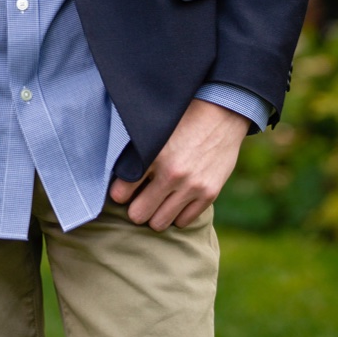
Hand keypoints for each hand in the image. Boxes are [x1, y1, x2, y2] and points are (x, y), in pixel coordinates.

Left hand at [109, 98, 248, 229]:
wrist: (222, 113)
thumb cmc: (182, 119)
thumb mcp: (154, 129)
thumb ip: (135, 151)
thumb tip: (116, 175)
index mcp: (153, 155)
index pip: (121, 193)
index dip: (119, 193)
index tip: (122, 190)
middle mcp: (171, 174)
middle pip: (138, 214)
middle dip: (136, 208)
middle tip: (139, 199)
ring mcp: (191, 186)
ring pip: (159, 223)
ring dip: (155, 214)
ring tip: (157, 201)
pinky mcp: (209, 193)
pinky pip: (183, 222)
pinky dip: (177, 214)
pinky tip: (176, 200)